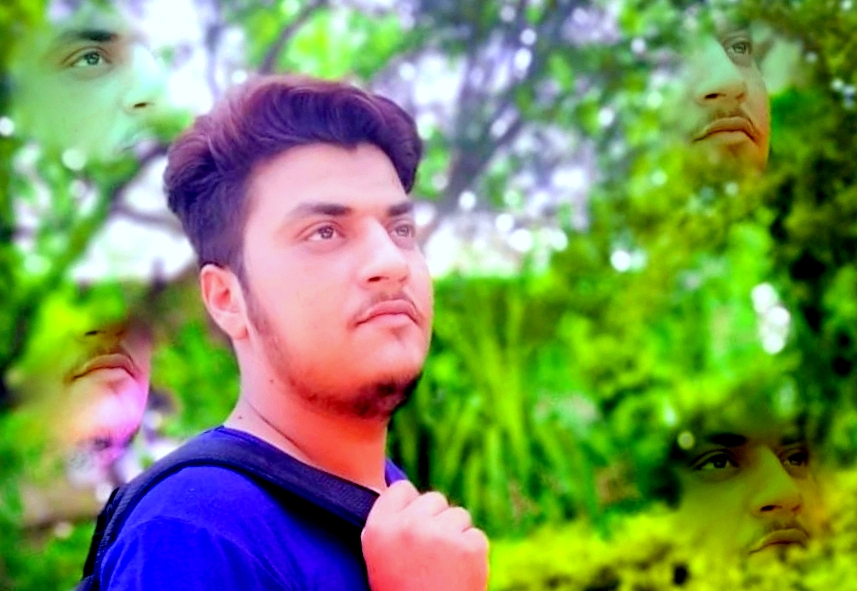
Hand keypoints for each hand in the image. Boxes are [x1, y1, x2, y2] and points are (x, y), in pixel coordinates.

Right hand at [362, 481, 488, 590]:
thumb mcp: (379, 557)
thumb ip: (392, 523)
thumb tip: (411, 493)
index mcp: (378, 528)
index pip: (401, 489)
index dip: (409, 507)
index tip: (411, 528)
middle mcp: (408, 526)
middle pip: (434, 498)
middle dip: (436, 521)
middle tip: (430, 556)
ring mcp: (440, 534)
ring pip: (458, 515)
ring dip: (456, 536)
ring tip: (443, 568)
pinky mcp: (469, 546)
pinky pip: (476, 535)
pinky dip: (472, 554)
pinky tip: (458, 575)